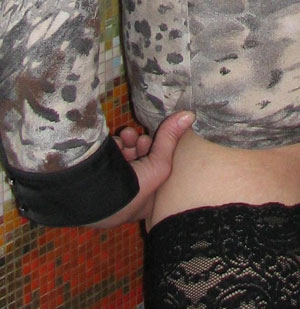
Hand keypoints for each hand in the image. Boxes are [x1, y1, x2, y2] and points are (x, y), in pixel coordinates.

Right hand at [87, 110, 194, 227]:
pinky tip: (116, 142)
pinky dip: (116, 145)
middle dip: (143, 145)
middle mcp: (131, 195)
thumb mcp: (159, 166)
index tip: (160, 143)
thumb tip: (190, 115)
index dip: (161, 155)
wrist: (91, 194)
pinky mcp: (100, 173)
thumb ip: (171, 139)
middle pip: (143, 160)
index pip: (158, 173)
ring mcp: (114, 184)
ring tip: (126, 137)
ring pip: (128, 154)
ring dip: (130, 142)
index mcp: (147, 202)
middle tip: (142, 140)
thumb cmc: (131, 190)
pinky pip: (113, 153)